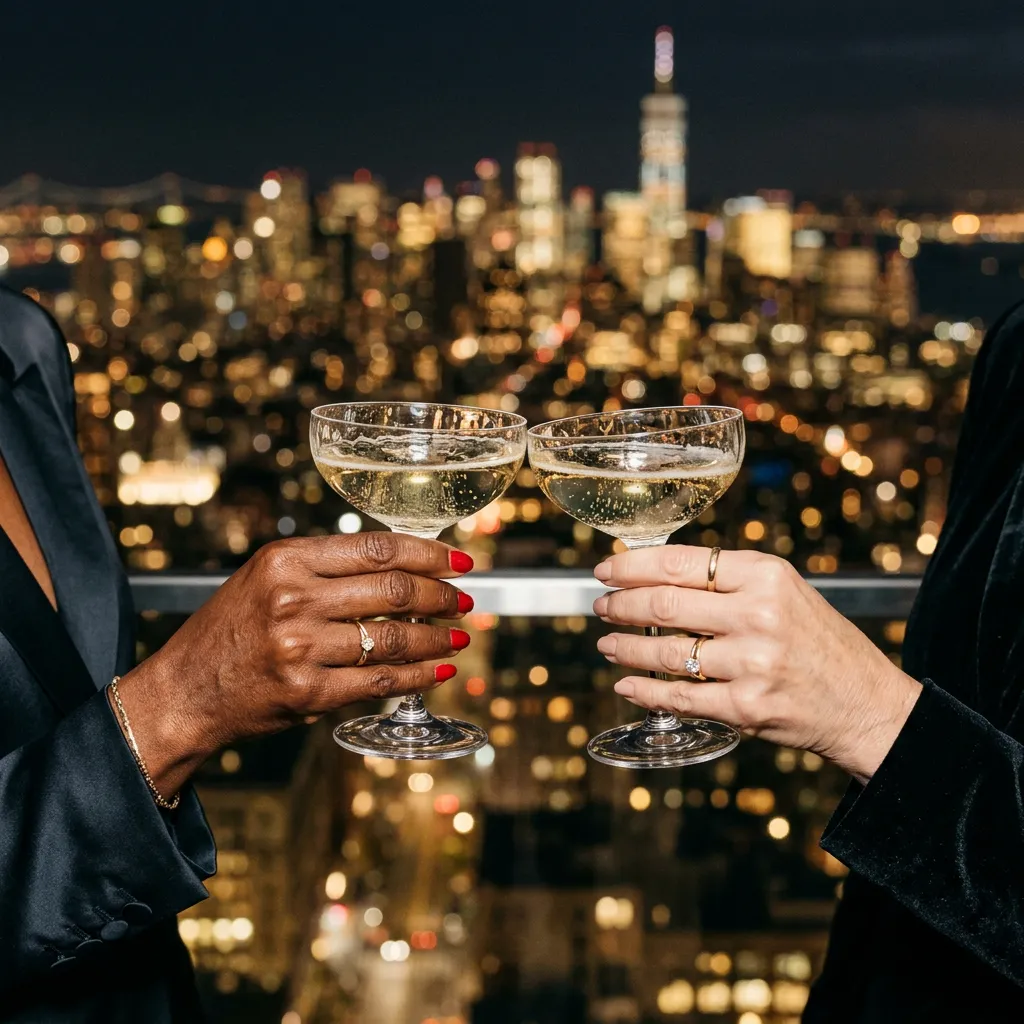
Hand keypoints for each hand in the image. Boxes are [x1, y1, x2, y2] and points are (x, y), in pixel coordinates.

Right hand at [117, 533, 474, 793]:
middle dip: (442, 595)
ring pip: (391, 638)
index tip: (458, 560)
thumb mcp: (265, 578)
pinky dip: (417, 677)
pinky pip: (379, 681)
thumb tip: (399, 567)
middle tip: (465, 600)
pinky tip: (437, 671)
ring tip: (457, 637)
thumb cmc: (229, 631)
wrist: (184, 692)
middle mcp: (292, 599)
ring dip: (436, 638)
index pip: (378, 548)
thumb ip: (324, 568)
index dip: (429, 553)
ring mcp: (299, 647)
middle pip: (393, 590)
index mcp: (285, 560)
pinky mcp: (306, 692)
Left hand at [592, 545, 922, 783]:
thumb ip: (730, 582)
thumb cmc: (821, 643)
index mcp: (766, 576)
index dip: (631, 567)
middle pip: (663, 604)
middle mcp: (758, 615)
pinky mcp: (746, 707)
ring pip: (664, 652)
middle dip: (620, 605)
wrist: (866, 703)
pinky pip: (679, 697)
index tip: (606, 571)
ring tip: (607, 643)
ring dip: (624, 647)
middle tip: (600, 606)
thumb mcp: (785, 591)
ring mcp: (751, 664)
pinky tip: (627, 684)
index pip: (678, 563)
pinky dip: (644, 691)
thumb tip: (658, 576)